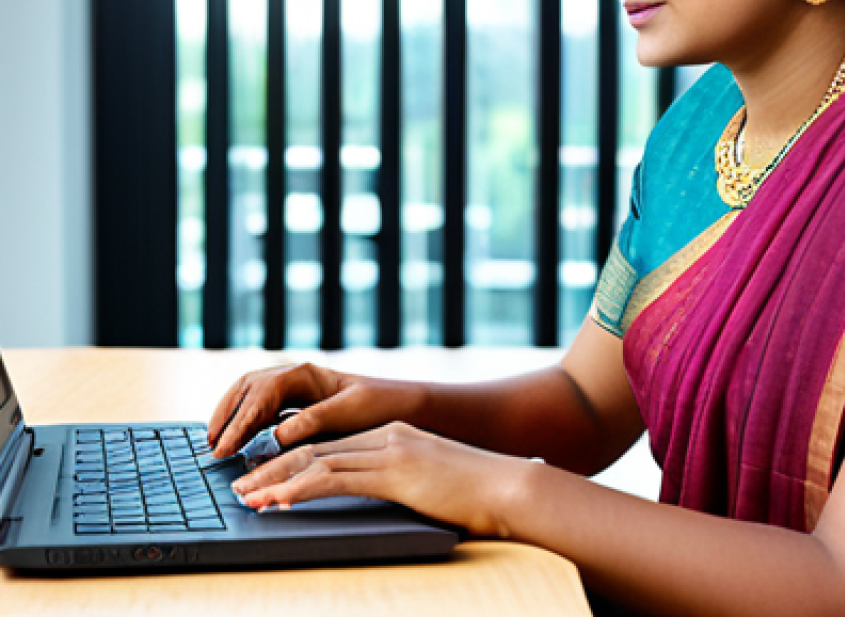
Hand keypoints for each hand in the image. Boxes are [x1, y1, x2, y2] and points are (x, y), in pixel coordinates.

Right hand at [206, 363, 425, 457]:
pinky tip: (239, 441)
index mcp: (306, 374)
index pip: (262, 392)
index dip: (241, 420)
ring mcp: (296, 390)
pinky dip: (246, 423)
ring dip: (232, 417)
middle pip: (248, 388)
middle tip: (212, 446)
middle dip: (227, 415)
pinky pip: (263, 409)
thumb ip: (312, 421)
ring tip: (216, 442)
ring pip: (252, 396)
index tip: (225, 446)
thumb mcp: (349, 412)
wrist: (403, 405)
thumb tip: (275, 436)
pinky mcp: (299, 405)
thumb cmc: (381, 405)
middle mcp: (296, 377)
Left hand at [230, 423, 530, 538]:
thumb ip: (399, 484)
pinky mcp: (395, 471)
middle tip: (241, 487)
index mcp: (393, 437)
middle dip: (273, 469)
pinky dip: (302, 489)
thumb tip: (376, 502)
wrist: (508, 488)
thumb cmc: (475, 494)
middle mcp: (386, 437)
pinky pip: (337, 479)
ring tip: (247, 497)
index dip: (291, 463)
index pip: (330, 447)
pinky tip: (280, 501)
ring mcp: (391, 451)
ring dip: (277, 481)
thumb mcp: (429, 484)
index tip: (264, 480)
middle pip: (316, 450)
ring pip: (318, 462)